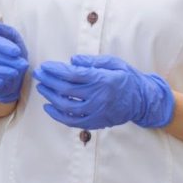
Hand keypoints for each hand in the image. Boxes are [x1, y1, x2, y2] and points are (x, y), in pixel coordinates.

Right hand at [0, 22, 29, 103]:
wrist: (11, 76)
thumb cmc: (11, 55)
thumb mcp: (14, 40)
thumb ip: (6, 30)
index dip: (2, 45)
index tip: (17, 51)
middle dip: (5, 60)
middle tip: (21, 64)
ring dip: (0, 71)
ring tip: (15, 72)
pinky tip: (2, 80)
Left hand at [32, 54, 173, 129]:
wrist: (144, 101)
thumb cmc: (127, 78)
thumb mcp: (114, 63)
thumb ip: (92, 61)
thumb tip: (72, 60)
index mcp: (102, 79)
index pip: (72, 74)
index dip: (55, 70)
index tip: (44, 66)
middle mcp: (98, 97)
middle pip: (66, 90)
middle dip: (48, 81)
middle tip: (38, 75)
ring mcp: (97, 111)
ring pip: (67, 106)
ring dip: (50, 97)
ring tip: (42, 88)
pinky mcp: (96, 122)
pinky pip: (73, 121)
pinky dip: (58, 116)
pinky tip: (49, 107)